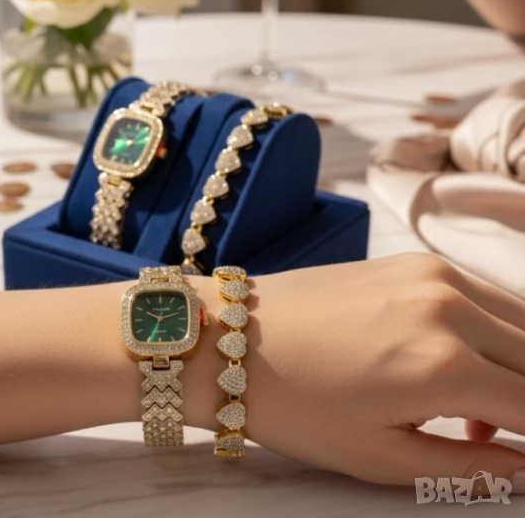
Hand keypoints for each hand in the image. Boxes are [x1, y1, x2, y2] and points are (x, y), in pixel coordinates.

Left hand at [198, 253, 524, 487]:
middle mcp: (450, 307)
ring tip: (479, 407)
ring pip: (520, 319)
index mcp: (444, 366)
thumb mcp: (379, 456)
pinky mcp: (412, 260)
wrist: (232, 337)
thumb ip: (467, 468)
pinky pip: (482, 295)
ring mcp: (431, 273)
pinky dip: (491, 331)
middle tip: (499, 432)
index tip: (522, 451)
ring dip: (519, 364)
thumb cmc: (294, 405)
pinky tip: (456, 362)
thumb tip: (522, 467)